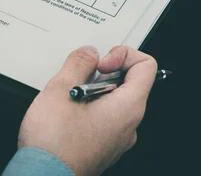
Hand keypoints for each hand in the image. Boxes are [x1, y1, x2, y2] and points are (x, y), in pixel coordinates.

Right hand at [18, 45, 156, 175]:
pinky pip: (106, 116)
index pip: (146, 66)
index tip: (100, 62)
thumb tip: (89, 53)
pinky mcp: (104, 146)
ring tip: (70, 97)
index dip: (123, 54)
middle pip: (129, 81)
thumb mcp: (61, 88)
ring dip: (93, 90)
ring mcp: (117, 138)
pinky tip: (68, 113)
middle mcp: (129, 125)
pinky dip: (90, 106)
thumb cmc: (54, 145)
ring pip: (115, 99)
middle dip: (102, 72)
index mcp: (128, 108)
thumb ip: (79, 63)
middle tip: (79, 78)